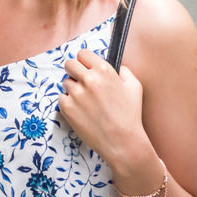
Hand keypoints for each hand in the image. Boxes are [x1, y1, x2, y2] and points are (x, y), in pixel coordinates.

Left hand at [57, 48, 146, 163]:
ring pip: (66, 82)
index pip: (83, 54)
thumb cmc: (130, 115)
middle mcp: (88, 79)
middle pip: (69, 64)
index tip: (86, 68)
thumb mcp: (135, 87)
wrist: (122, 142)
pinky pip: (62, 97)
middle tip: (81, 83)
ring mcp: (76, 93)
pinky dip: (69, 103)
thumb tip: (117, 67)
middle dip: (74, 71)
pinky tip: (81, 111)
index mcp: (104, 70)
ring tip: (86, 102)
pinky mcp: (67, 107)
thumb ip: (125, 72)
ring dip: (73, 89)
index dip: (84, 61)